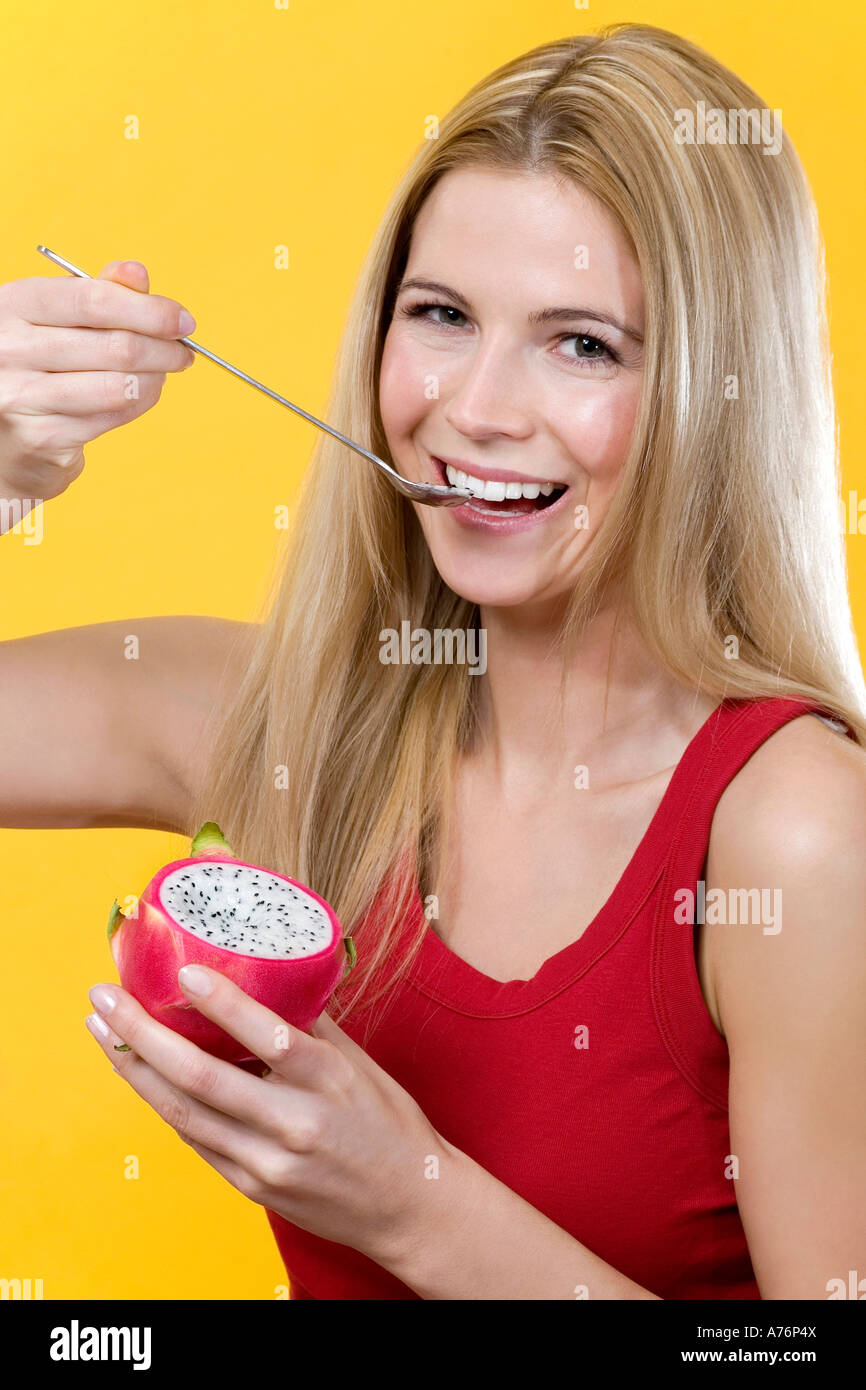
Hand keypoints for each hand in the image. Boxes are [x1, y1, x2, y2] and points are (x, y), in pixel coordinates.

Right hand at [0, 259, 194, 507]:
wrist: (0, 439)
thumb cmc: (33, 368)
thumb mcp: (52, 320)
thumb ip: (96, 294)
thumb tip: (137, 272)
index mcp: (10, 305)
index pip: (92, 299)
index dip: (148, 309)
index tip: (183, 320)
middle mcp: (8, 349)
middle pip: (115, 346)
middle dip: (164, 349)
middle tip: (183, 352)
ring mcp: (21, 396)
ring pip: (120, 386)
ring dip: (156, 378)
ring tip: (162, 373)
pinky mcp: (39, 438)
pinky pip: (112, 417)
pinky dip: (140, 403)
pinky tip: (142, 393)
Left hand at [85, 965, 445, 1267]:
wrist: (409, 1206)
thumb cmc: (389, 1125)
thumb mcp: (362, 1064)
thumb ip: (313, 1024)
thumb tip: (269, 973)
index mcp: (329, 1081)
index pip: (267, 1037)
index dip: (222, 1004)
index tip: (183, 972)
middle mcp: (293, 1123)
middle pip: (200, 1077)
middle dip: (141, 1034)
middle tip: (104, 998)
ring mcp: (266, 1162)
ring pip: (182, 1112)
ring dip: (134, 1070)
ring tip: (103, 1032)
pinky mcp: (251, 1187)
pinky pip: (196, 1139)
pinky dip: (164, 1103)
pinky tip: (141, 1074)